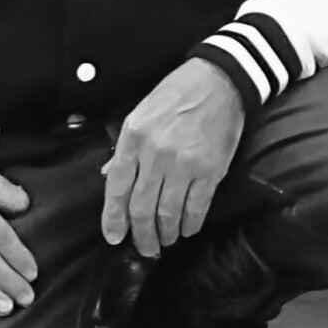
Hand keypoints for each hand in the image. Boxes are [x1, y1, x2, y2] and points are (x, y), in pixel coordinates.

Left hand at [101, 58, 244, 258]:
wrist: (220, 80)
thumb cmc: (177, 94)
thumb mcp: (141, 113)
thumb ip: (124, 148)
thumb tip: (108, 176)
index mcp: (134, 137)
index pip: (116, 187)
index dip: (113, 218)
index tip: (114, 237)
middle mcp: (156, 153)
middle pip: (141, 207)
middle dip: (140, 235)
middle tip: (144, 248)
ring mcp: (184, 163)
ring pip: (167, 213)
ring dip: (165, 233)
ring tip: (165, 240)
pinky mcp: (210, 170)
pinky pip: (197, 207)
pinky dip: (190, 224)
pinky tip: (187, 229)